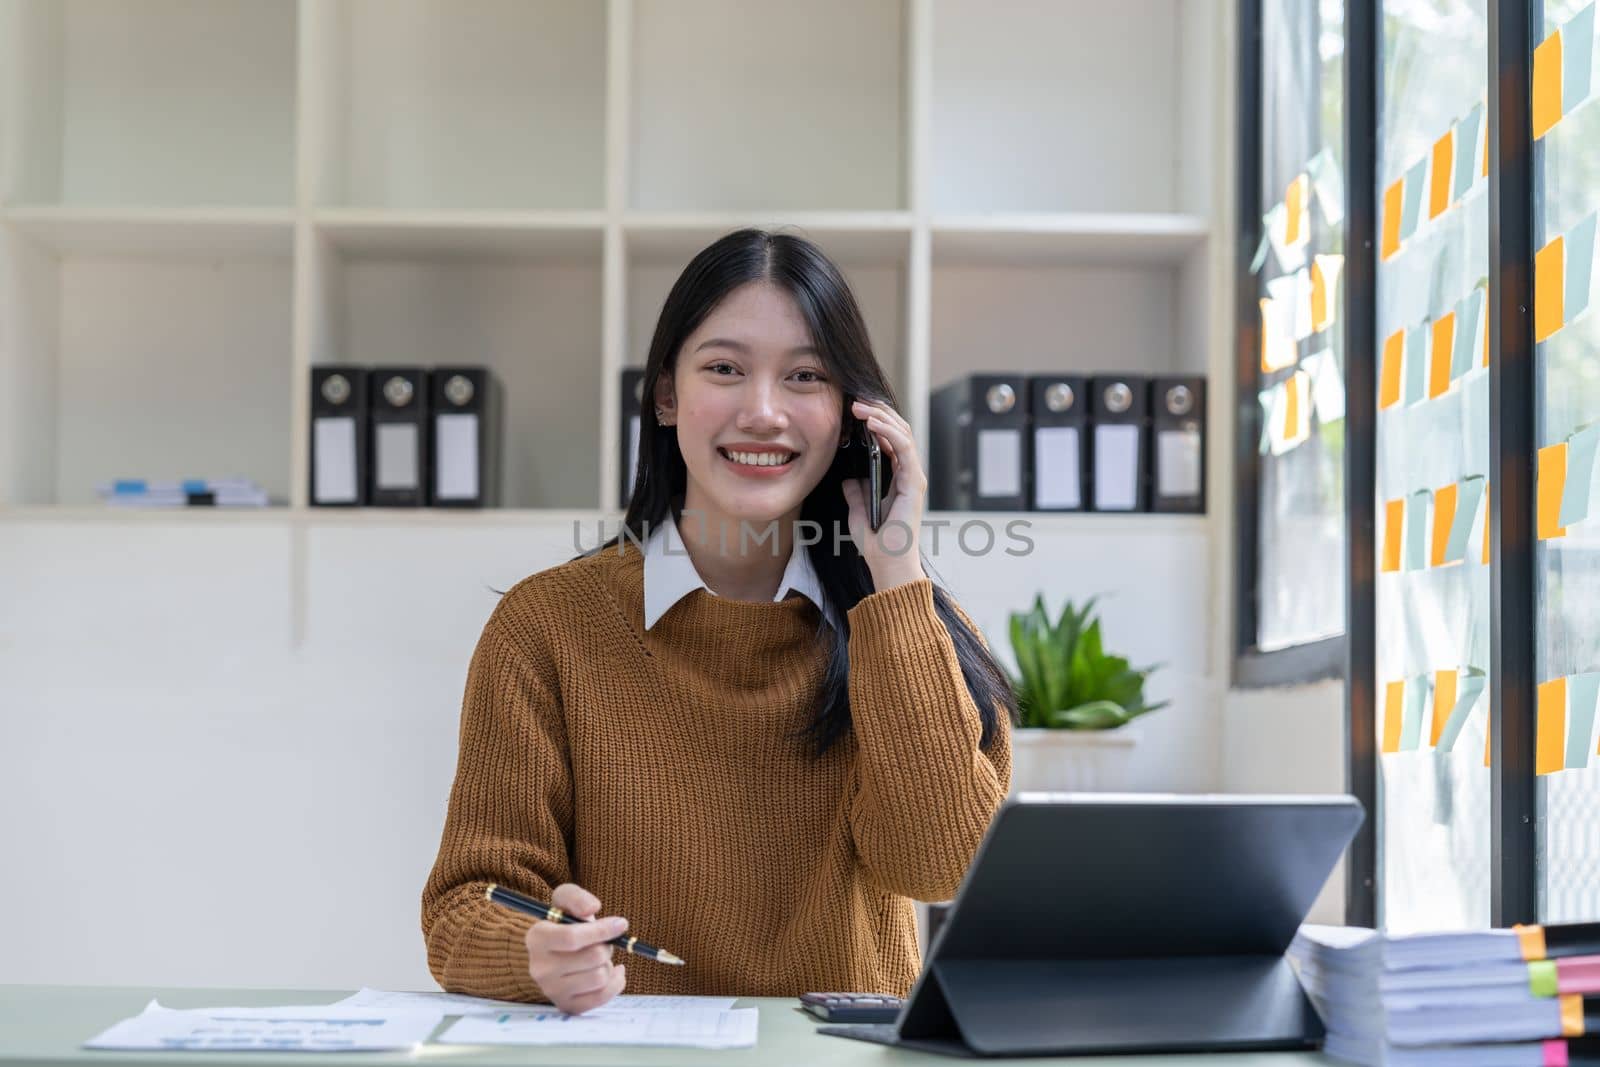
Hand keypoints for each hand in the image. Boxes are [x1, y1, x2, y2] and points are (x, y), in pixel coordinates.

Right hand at [523, 882, 627, 1013]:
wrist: (554, 952)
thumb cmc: (563, 923)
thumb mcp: (565, 900)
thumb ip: (577, 898)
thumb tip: (592, 908)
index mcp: (536, 939)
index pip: (573, 937)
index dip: (602, 930)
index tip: (621, 924)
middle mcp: (540, 968)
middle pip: (593, 957)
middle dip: (606, 946)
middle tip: (603, 943)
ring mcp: (552, 990)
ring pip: (600, 977)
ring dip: (608, 964)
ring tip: (599, 958)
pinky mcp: (566, 1006)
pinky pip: (603, 996)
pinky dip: (615, 982)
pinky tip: (611, 972)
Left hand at [841, 398, 927, 590]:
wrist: (887, 564)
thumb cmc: (876, 543)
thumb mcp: (858, 510)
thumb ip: (856, 492)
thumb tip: (848, 477)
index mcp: (897, 478)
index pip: (890, 440)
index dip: (875, 422)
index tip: (853, 410)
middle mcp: (908, 474)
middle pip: (898, 431)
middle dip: (877, 412)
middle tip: (855, 400)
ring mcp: (913, 477)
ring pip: (903, 434)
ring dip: (881, 416)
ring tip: (859, 406)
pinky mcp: (914, 483)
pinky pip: (904, 448)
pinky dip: (889, 432)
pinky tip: (872, 423)